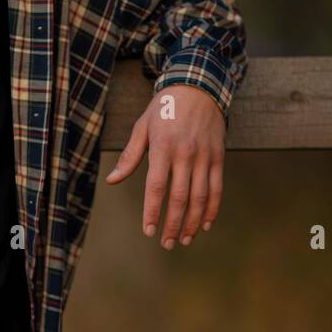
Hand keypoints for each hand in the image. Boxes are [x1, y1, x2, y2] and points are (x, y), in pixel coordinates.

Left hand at [104, 84, 225, 249]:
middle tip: (167, 244)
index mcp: (163, 148)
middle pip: (179, 197)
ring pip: (200, 196)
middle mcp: (185, 154)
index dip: (153, 212)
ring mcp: (204, 156)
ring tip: (184, 239)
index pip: (156, 187)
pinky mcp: (218, 156)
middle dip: (173, 224)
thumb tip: (112, 180)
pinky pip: (217, 187)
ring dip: (192, 221)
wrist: (198, 87)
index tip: (149, 231)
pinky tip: (204, 224)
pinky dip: (212, 208)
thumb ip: (130, 156)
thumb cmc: (163, 109)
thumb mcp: (142, 127)